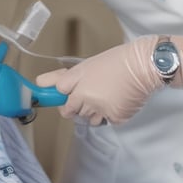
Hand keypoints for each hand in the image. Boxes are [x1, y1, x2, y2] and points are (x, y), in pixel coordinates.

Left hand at [36, 34, 182, 124]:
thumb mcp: (86, 66)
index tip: (70, 96)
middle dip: (79, 105)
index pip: (62, 101)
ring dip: (95, 112)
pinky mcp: (116, 118)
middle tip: (93, 92)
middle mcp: (87, 99)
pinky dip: (111, 114)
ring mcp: (102, 110)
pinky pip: (107, 121)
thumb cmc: (116, 61)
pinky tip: (119, 100)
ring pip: (90, 119)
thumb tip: (39, 82)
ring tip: (108, 95)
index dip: (66, 98)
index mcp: (77, 84)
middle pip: (74, 112)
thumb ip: (62, 78)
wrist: (143, 65)